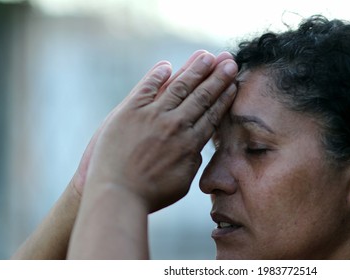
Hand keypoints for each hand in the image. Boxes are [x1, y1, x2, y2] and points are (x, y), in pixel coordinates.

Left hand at [82, 51, 236, 212]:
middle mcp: (174, 126)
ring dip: (195, 69)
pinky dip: (157, 75)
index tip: (233, 84)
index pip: (211, 114)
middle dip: (217, 77)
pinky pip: (146, 87)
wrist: (117, 194)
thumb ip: (193, 162)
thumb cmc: (151, 194)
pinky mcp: (130, 112)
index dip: (224, 97)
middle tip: (230, 61)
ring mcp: (152, 116)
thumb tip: (198, 147)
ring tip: (206, 56)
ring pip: (179, 87)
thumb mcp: (182, 182)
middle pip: (201, 96)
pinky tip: (167, 65)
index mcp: (189, 144)